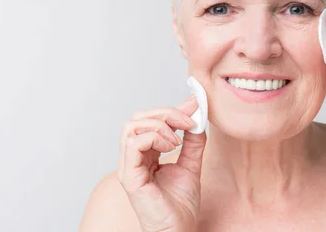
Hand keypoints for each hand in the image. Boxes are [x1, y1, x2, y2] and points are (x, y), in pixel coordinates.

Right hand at [117, 96, 206, 231]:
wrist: (179, 230)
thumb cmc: (180, 206)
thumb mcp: (191, 164)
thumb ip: (193, 141)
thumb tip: (197, 115)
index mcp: (144, 154)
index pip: (149, 120)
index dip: (171, 109)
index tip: (194, 105)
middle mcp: (132, 158)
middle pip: (137, 118)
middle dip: (165, 113)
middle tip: (188, 123)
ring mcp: (128, 167)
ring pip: (131, 126)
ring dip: (159, 126)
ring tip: (177, 142)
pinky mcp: (129, 176)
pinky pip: (133, 143)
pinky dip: (154, 138)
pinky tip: (171, 148)